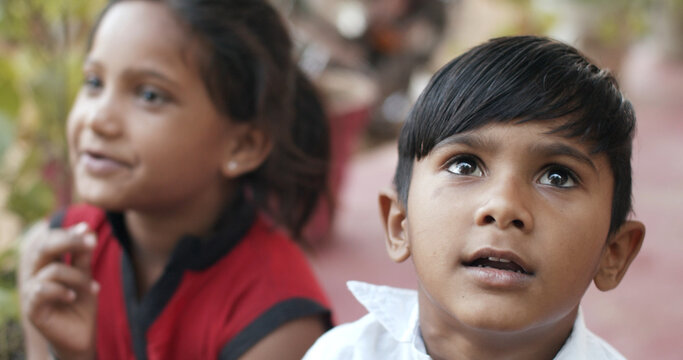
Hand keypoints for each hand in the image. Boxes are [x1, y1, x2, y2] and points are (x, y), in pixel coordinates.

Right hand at [19, 221, 98, 359]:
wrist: (81, 334)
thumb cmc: (82, 303)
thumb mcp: (85, 276)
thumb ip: (82, 256)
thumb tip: (85, 228)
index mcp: (46, 264)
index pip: (50, 239)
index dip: (68, 233)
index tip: (88, 231)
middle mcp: (35, 274)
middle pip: (44, 247)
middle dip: (69, 242)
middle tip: (92, 244)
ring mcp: (31, 291)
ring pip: (52, 270)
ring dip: (78, 277)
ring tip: (93, 287)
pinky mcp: (32, 309)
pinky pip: (43, 291)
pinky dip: (62, 291)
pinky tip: (73, 297)